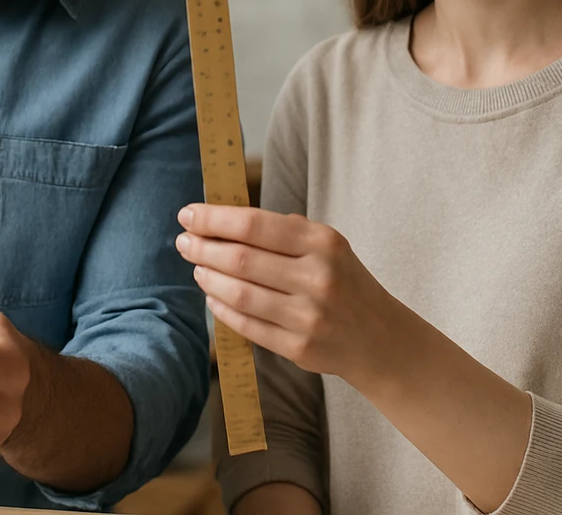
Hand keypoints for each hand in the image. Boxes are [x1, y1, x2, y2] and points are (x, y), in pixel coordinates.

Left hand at [175, 204, 403, 383]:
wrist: (378, 337)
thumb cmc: (344, 282)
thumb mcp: (329, 246)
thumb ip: (284, 231)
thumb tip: (225, 218)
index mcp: (323, 242)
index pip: (255, 226)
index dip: (215, 219)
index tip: (188, 214)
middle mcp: (317, 277)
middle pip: (241, 259)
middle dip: (204, 248)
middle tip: (183, 242)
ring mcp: (308, 315)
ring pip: (239, 293)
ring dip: (208, 279)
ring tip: (197, 268)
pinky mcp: (299, 347)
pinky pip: (248, 325)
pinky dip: (222, 309)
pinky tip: (212, 298)